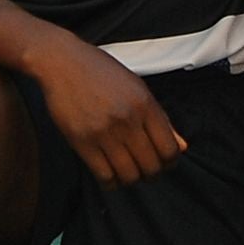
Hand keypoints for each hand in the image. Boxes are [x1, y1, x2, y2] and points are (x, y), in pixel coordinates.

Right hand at [29, 30, 182, 187]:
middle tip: (147, 170)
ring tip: (128, 172)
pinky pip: (104, 176)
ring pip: (129, 175)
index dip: (170, 162)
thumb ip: (160, 119)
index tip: (165, 163)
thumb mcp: (137, 87)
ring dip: (132, 179)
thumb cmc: (101, 72)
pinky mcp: (81, 142)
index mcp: (145, 104)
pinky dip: (111, 182)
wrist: (62, 62)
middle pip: (151, 166)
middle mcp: (127, 119)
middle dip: (153, 173)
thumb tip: (181, 147)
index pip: (169, 149)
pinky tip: (111, 173)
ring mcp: (104, 132)